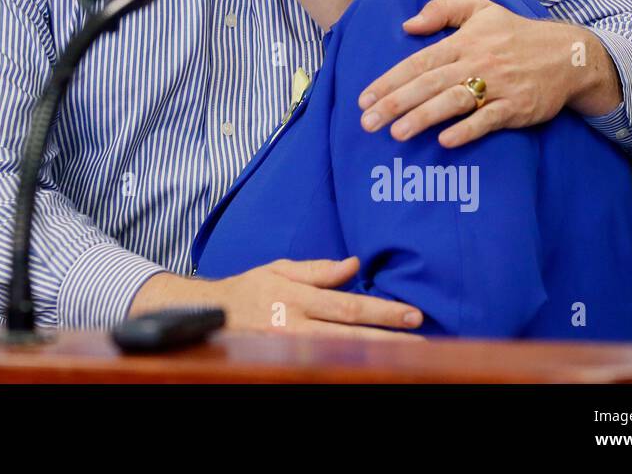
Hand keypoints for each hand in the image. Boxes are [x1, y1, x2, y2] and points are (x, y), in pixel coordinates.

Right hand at [135, 257, 423, 338]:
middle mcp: (295, 324)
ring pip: (340, 353)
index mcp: (297, 297)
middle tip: (423, 340)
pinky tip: (370, 366)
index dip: (383, 311)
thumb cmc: (248, 289)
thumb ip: (318, 270)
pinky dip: (348, 364)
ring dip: (374, 355)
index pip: (348, 305)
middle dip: (389, 337)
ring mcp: (290, 347)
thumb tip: (353, 265)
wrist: (208, 314)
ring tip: (408, 357)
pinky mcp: (284, 361)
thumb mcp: (279, 270)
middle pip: (351, 332)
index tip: (412, 314)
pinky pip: (323, 363)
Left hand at [357, 0, 618, 148]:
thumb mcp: (481, 8)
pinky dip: (467, 130)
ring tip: (397, 134)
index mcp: (463, 41)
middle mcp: (476, 62)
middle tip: (368, 123)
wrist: (569, 54)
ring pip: (454, 102)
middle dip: (395, 104)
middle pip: (428, 84)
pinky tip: (445, 141)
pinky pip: (488, 120)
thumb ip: (442, 10)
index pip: (418, 62)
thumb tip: (407, 25)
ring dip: (423, 118)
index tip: (363, 99)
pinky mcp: (517, 107)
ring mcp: (498, 86)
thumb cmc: (516, 33)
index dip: (389, 81)